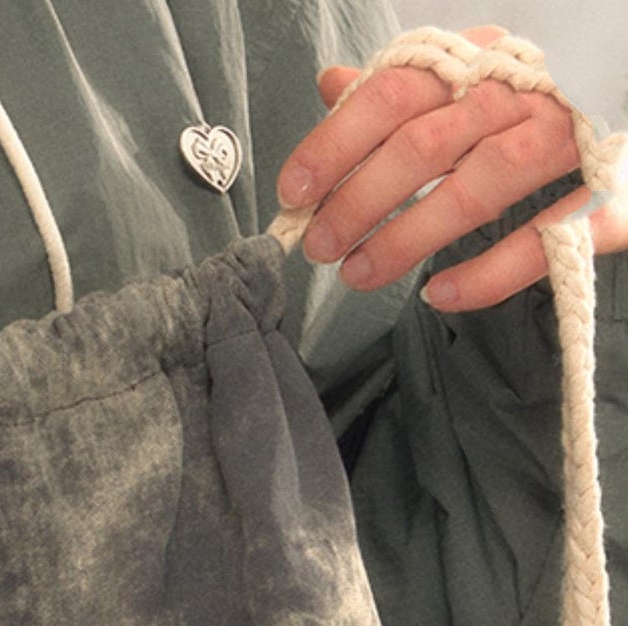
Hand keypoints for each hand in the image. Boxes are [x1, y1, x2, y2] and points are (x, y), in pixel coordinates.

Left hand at [276, 23, 626, 309]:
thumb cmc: (537, 114)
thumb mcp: (469, 88)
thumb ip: (404, 91)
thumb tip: (334, 86)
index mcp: (485, 63)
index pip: (398, 89)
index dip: (338, 140)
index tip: (296, 190)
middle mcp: (527, 94)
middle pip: (428, 141)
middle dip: (361, 198)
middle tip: (320, 245)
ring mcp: (570, 143)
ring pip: (480, 184)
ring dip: (409, 235)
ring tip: (360, 273)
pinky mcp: (606, 199)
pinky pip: (544, 239)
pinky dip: (488, 272)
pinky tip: (439, 294)